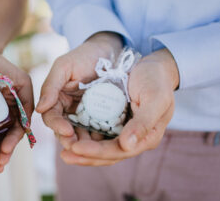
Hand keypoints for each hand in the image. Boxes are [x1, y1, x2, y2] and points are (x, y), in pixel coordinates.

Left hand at [0, 49, 33, 172]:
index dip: (12, 142)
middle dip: (1, 154)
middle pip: (3, 140)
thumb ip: (27, 100)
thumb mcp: (21, 80)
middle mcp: (2, 118)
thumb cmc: (2, 66)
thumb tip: (26, 126)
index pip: (16, 131)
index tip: (5, 151)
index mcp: (15, 112)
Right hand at [36, 32, 122, 150]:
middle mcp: (69, 110)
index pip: (51, 117)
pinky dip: (101, 139)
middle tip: (78, 146)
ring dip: (85, 144)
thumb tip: (39, 109)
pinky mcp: (103, 118)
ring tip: (93, 149)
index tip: (66, 131)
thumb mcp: (64, 66)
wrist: (111, 52)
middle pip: (65, 130)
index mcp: (56, 99)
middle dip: (70, 140)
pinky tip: (107, 144)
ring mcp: (86, 115)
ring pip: (82, 134)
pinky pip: (100, 131)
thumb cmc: (84, 56)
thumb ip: (50, 86)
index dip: (57, 126)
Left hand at [61, 49, 178, 165]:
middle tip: (64, 155)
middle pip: (106, 154)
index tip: (76, 148)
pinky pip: (96, 132)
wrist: (154, 64)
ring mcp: (122, 130)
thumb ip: (143, 123)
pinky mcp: (112, 120)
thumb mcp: (155, 98)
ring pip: (99, 145)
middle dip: (85, 156)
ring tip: (63, 151)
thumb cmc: (156, 80)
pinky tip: (68, 133)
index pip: (118, 151)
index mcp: (146, 137)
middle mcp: (133, 138)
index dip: (96, 152)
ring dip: (81, 149)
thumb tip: (127, 146)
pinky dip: (82, 135)